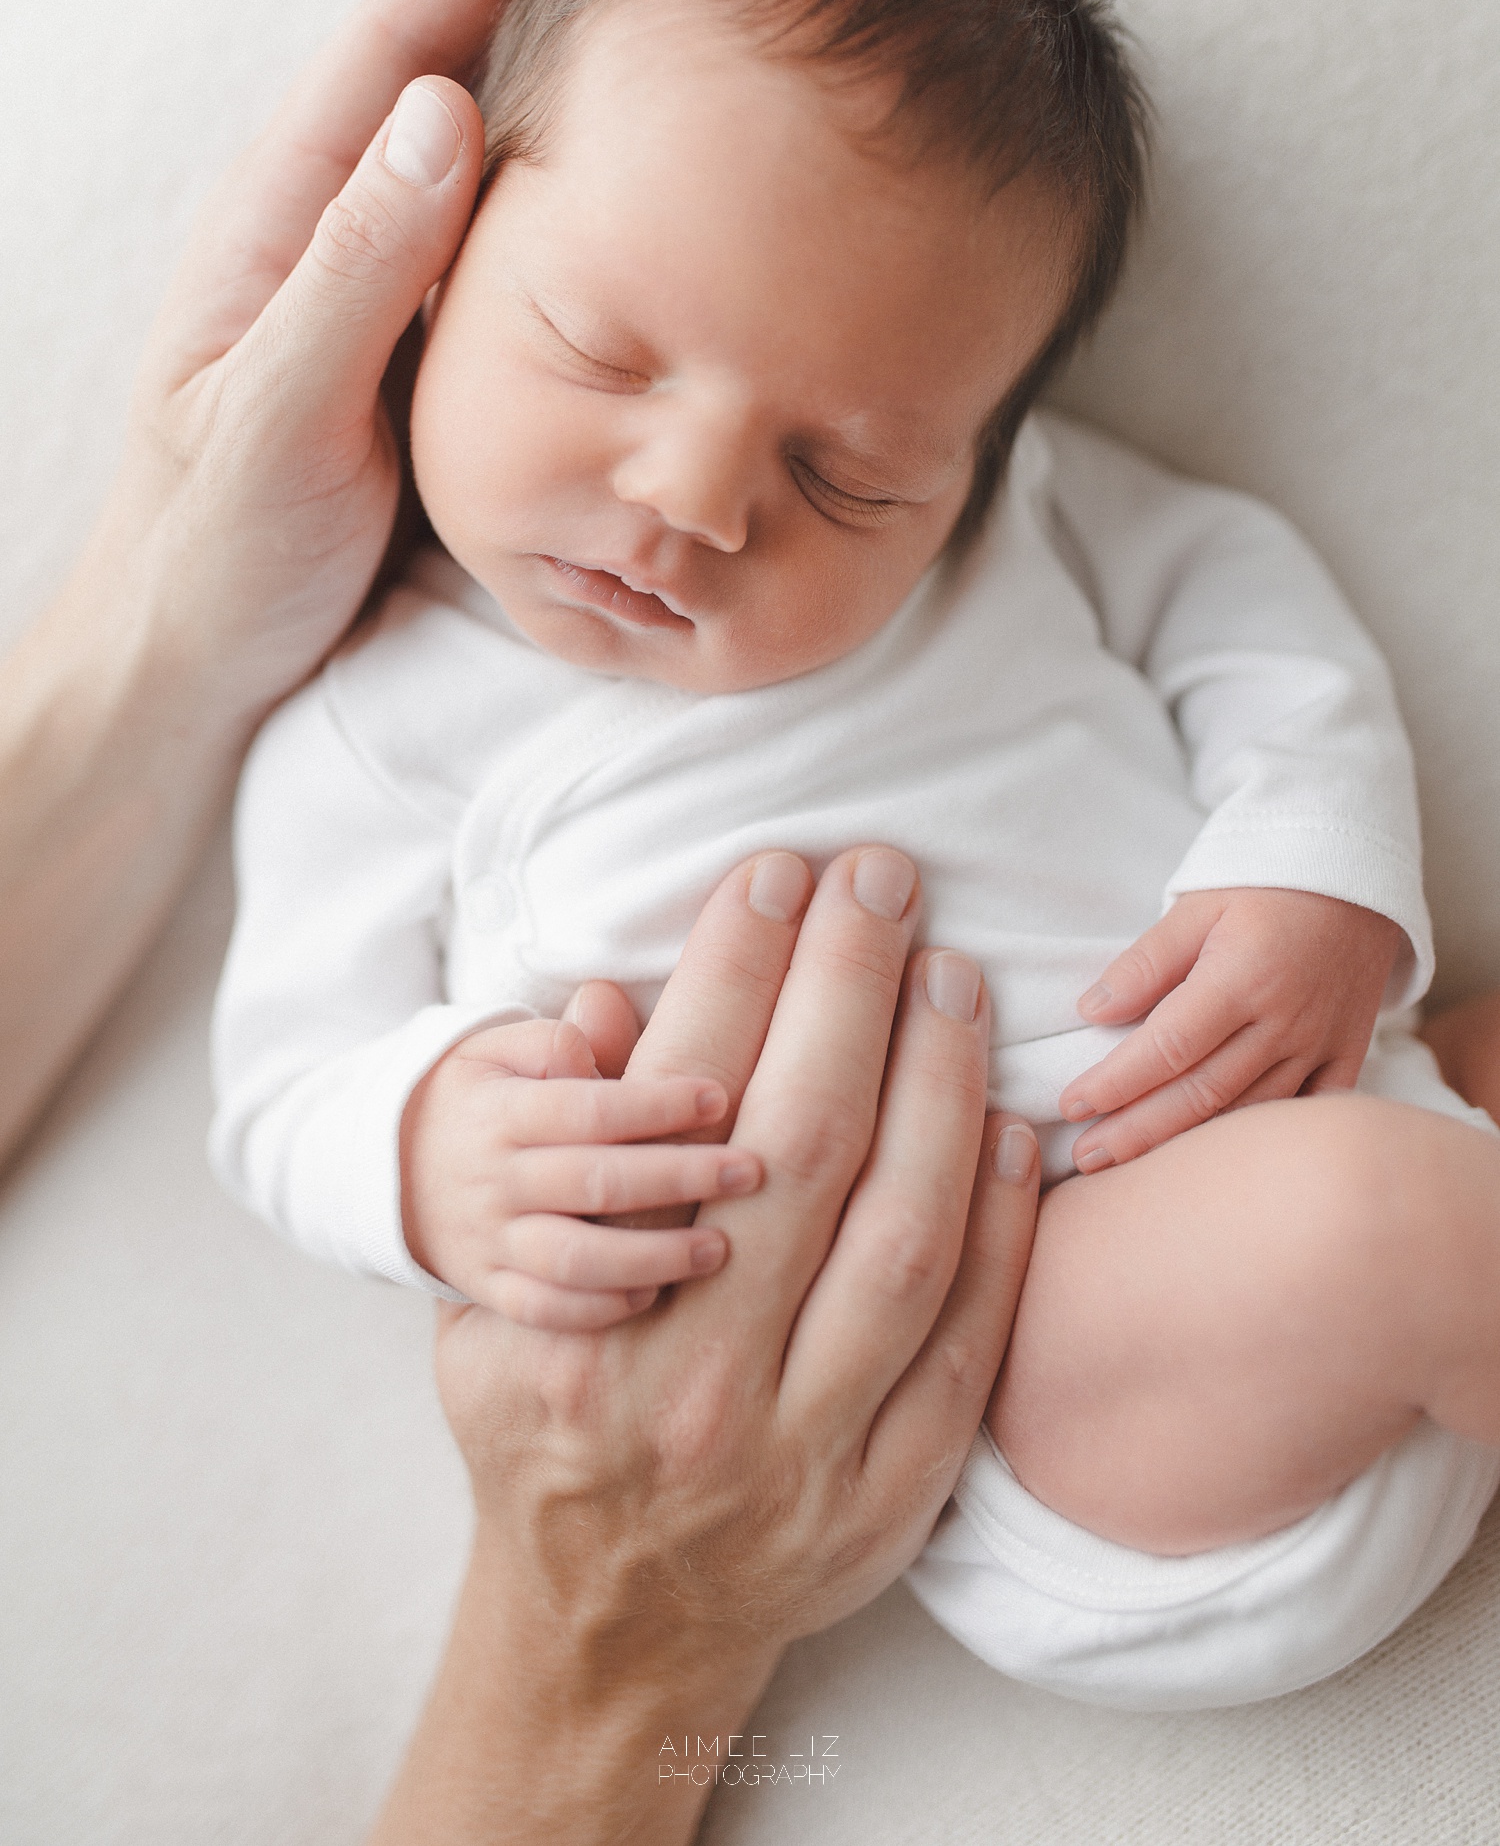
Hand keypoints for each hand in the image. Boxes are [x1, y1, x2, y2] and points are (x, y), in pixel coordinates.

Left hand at [78, 0, 595, 731]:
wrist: (195, 659)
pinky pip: (499, 251)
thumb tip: (446, 110)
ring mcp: (373, 294)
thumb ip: (356, 270)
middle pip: (441, 74)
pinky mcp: (412, 357)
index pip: (393, 46)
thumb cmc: (216, 549)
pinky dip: (561, 202)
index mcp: (280, 218)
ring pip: (478, 161)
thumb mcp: (278, 414)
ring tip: (658, 38)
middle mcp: (329, 234)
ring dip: (555, 89)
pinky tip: (628, 200)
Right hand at [374, 849, 1040, 1845]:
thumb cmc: (545, 1442)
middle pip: (798, 1145)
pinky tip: (1011, 1122)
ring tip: (951, 974)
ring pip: (901, 1235)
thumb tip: (608, 1008)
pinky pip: (970, 1340)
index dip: (730, 974)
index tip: (772, 874)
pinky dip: (1002, 1224)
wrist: (612, 1635)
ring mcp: (805, 1451)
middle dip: (845, 987)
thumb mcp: (485, 1317)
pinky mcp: (893, 1499)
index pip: (673, 1111)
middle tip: (879, 877)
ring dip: (935, 1085)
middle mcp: (696, 1388)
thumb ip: (541, 1173)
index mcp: (579, 1333)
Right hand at [399, 1014, 761, 1328]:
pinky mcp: (489, 1287)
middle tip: (749, 1171)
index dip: (655, 1104)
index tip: (719, 1098)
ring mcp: (489, 1240)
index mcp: (500, 1112)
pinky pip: (543, 1311)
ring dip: (650, 1257)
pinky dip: (598, 1310)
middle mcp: (494, 1180)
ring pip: (573, 1259)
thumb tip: (603, 1027)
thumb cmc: (477, 1098)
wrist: (388, 1169)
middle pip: (593, 1183)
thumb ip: (555, 1040)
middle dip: (678, 1178)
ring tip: (718, 1249)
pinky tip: (654, 1295)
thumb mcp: (496, 1049)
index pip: (586, 1108)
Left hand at [1060, 888, 1402, 1168]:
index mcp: (1242, 978)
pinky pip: (1302, 1113)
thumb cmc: (1266, 886)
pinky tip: (1215, 1162)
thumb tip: (1091, 1011)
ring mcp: (1320, 1045)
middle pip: (1201, 1094)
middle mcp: (1284, 1022)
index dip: (1116, 1083)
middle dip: (1136, 1132)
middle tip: (1085, 1156)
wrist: (1358, 878)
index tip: (1072, 1104)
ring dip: (1185, 1146)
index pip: (1167, 1048)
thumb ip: (1146, 962)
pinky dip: (1258, 1142)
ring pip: (1247, 1113)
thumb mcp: (1197, 906)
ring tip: (1129, 1167)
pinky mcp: (1346, 1056)